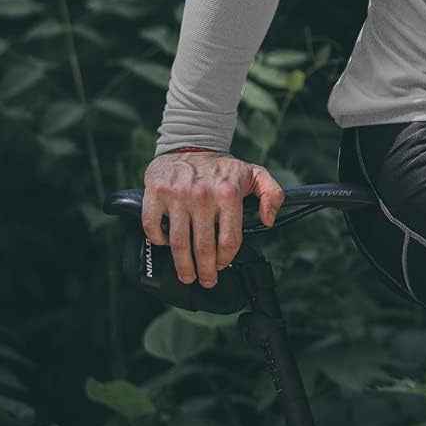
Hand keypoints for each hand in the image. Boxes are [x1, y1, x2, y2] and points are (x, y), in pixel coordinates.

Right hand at [142, 151, 284, 288]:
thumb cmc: (222, 167)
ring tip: (187, 276)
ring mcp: (177, 195)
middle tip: (206, 280)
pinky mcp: (156, 194)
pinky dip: (158, 242)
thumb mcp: (255, 174)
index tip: (223, 265)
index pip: (229, 240)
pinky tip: (166, 246)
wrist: (191, 145)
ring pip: (178, 244)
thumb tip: (269, 219)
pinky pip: (153, 228)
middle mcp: (203, 195)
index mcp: (228, 193)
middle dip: (205, 271)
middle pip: (203, 248)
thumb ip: (272, 194)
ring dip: (183, 266)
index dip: (227, 259)